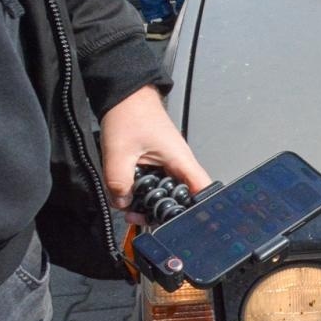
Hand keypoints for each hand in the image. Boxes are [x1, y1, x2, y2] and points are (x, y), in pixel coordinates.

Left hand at [99, 85, 211, 213]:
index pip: (201, 191)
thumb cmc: (130, 115)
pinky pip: (154, 184)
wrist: (124, 95)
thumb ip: (119, 182)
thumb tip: (122, 203)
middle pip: (180, 198)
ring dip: (148, 202)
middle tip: (139, 216)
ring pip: (164, 193)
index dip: (198, 211)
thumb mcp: (119, 152)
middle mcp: (178, 165)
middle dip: (161, 212)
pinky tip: (127, 192)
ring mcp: (168, 165)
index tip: (184, 225)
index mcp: (181, 160)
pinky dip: (142, 191)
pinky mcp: (157, 164)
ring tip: (128, 205)